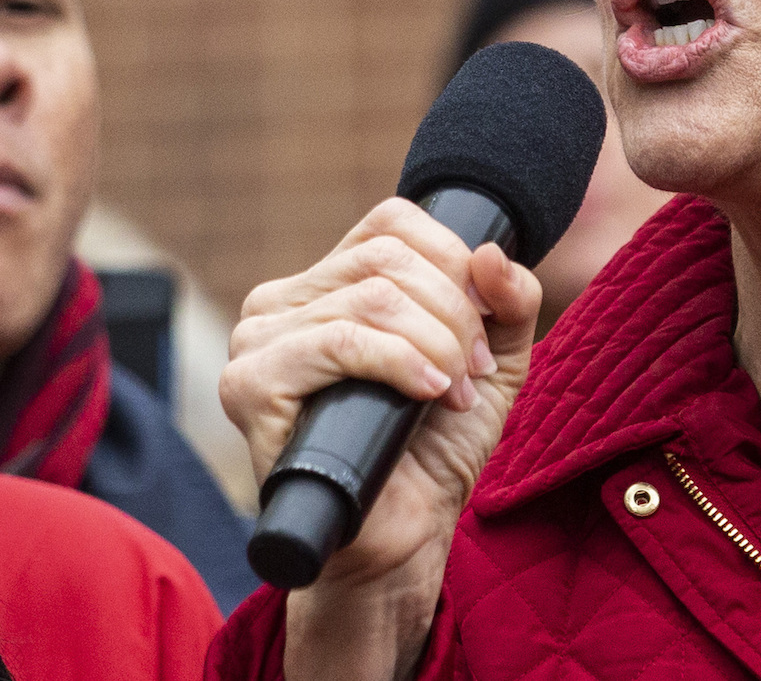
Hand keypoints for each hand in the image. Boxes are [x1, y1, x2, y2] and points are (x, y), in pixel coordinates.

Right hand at [220, 199, 539, 674]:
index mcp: (330, 284)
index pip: (392, 222)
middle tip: (473, 372)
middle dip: (454, 314)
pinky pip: (336, 341)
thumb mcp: (495, 363)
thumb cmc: (434, 448)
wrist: (403, 537)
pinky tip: (427, 394)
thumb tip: (491, 251)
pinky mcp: (249, 386)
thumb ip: (511, 302)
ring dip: (436, 344)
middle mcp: (283, 302)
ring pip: (370, 298)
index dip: (454, 263)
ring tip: (452, 392)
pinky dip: (398, 362)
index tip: (483, 331)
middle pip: (387, 258)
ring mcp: (258, 341)